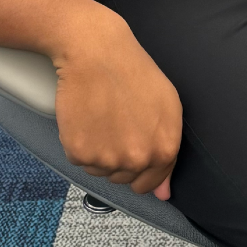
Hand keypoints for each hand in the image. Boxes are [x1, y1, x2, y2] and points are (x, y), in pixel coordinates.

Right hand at [50, 2, 183, 198]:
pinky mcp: (79, 152)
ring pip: (99, 170)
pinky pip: (78, 159)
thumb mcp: (167, 106)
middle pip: (123, 178)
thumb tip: (162, 195)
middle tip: (114, 122)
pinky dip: (78, 142)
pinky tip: (86, 116)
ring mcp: (108, 158)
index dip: (139, 166)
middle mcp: (138, 159)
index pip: (150, 183)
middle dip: (117, 156)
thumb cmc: (133, 72)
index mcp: (165, 149)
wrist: (96, 51)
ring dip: (97, 150)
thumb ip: (167, 152)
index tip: (128, 147)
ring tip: (100, 115)